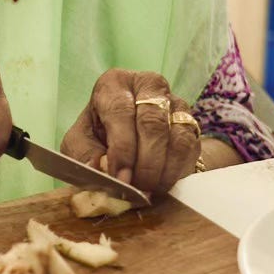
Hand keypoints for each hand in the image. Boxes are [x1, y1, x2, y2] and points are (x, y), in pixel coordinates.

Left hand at [59, 68, 200, 193]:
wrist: (125, 139)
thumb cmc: (97, 135)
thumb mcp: (80, 142)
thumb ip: (85, 155)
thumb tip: (97, 169)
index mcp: (115, 83)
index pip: (121, 111)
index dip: (122, 148)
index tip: (121, 178)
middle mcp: (148, 86)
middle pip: (153, 123)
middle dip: (145, 163)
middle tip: (137, 189)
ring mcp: (174, 102)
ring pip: (177, 137)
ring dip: (163, 170)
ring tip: (148, 190)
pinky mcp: (192, 123)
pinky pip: (191, 149)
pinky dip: (177, 171)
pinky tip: (162, 184)